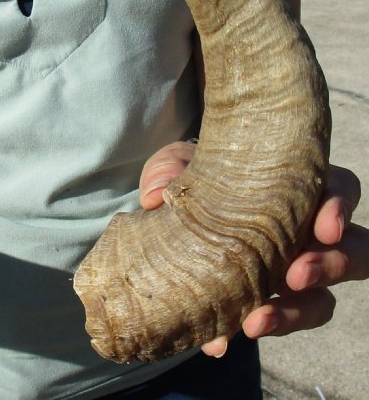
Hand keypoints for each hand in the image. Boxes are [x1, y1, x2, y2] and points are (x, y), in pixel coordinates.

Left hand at [139, 142, 366, 357]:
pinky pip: (276, 323)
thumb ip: (168, 171)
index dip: (340, 206)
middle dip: (332, 265)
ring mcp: (295, 270)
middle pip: (353, 249)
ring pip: (324, 298)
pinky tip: (220, 340)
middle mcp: (308, 231)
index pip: (340, 189)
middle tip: (296, 275)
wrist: (176, 212)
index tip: (323, 227)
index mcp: (297, 187)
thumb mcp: (177, 165)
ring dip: (298, 311)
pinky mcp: (269, 303)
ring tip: (259, 319)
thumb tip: (155, 197)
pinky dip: (249, 331)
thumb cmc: (194, 177)